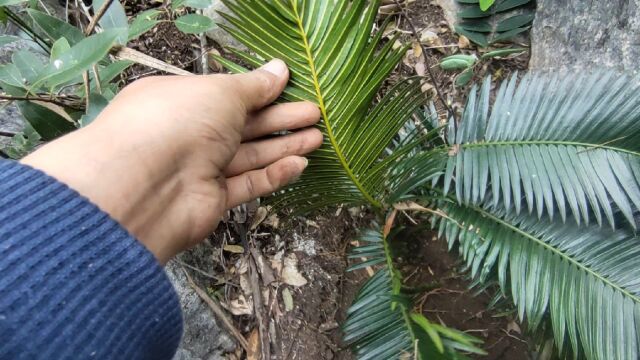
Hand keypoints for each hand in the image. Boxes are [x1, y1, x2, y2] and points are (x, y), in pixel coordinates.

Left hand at [21, 60, 322, 262]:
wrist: (146, 184)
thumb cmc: (180, 121)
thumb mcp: (221, 92)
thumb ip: (254, 86)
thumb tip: (279, 69)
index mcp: (183, 100)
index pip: (228, 95)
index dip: (262, 92)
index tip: (292, 88)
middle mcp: (189, 133)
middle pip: (243, 125)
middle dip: (280, 119)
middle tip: (314, 114)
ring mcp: (199, 168)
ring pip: (249, 154)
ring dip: (282, 146)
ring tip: (317, 137)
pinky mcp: (210, 199)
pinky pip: (246, 184)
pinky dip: (272, 175)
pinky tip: (299, 165)